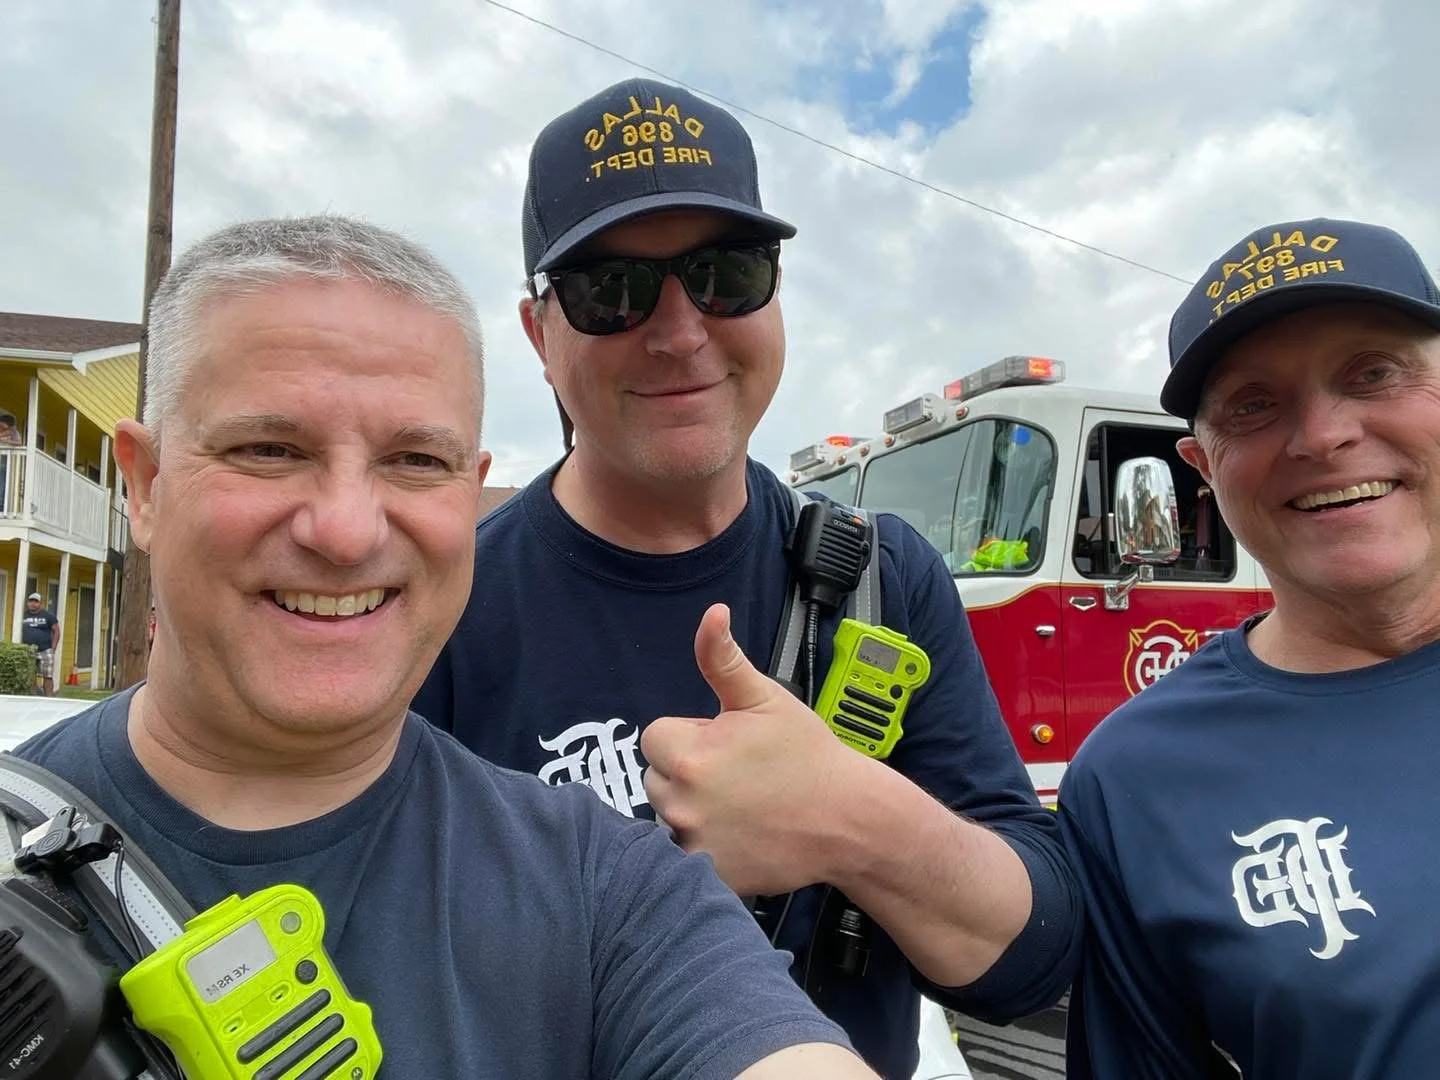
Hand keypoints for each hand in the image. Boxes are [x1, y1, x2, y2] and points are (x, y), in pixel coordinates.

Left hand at [641, 603, 862, 894]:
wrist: (847, 819)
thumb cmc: (807, 755)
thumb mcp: (765, 698)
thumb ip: (724, 659)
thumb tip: (712, 614)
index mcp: (690, 754)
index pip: (656, 737)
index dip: (690, 737)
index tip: (725, 746)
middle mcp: (681, 801)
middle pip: (656, 777)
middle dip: (686, 772)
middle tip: (736, 776)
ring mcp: (693, 842)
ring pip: (667, 815)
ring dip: (690, 809)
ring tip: (738, 806)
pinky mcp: (706, 872)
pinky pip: (682, 853)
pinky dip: (703, 845)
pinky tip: (738, 834)